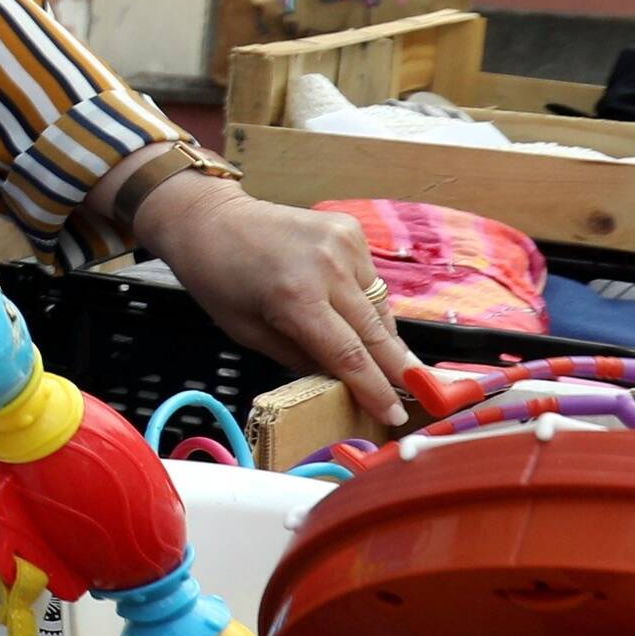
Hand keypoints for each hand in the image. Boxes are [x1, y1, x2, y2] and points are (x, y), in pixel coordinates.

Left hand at [136, 170, 422, 428]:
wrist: (210, 219)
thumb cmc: (218, 282)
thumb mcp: (249, 334)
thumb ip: (301, 358)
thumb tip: (344, 381)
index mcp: (296, 298)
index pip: (349, 355)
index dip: (375, 389)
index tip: (395, 416)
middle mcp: (328, 268)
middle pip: (376, 331)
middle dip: (400, 369)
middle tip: (424, 396)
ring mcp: (344, 243)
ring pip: (379, 305)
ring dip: (384, 335)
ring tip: (390, 361)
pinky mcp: (351, 229)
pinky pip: (371, 280)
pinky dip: (367, 301)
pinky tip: (354, 312)